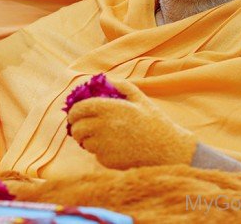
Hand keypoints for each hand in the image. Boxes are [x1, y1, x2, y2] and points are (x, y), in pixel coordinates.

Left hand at [67, 81, 197, 169]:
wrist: (168, 150)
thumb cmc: (154, 122)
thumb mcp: (141, 99)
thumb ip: (122, 86)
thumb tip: (106, 80)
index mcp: (110, 108)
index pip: (79, 108)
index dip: (73, 111)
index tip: (74, 114)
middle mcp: (103, 126)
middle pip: (77, 128)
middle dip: (76, 127)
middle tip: (81, 128)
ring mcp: (104, 145)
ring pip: (84, 143)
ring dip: (87, 140)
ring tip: (100, 138)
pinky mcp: (108, 161)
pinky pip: (96, 155)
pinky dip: (100, 152)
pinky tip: (115, 148)